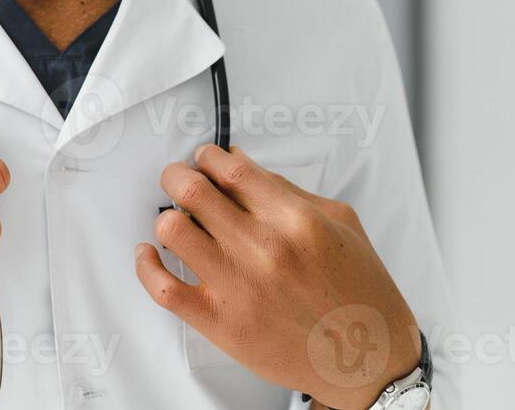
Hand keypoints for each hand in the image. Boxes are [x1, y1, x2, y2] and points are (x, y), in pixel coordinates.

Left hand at [135, 144, 419, 409]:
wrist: (367, 358)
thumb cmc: (358, 290)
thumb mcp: (340, 222)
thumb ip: (288, 190)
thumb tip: (238, 164)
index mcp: (295, 220)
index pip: (230, 169)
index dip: (208, 156)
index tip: (204, 158)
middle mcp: (264, 249)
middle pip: (193, 191)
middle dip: (178, 176)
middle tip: (179, 179)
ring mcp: (239, 288)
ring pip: (172, 230)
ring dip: (169, 217)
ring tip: (178, 220)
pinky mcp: (221, 324)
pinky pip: (164, 288)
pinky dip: (146, 266)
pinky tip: (150, 254)